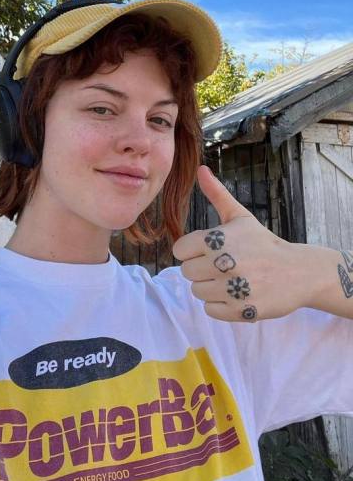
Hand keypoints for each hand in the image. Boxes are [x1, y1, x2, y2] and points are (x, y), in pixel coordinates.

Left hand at [172, 165, 310, 322]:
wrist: (299, 271)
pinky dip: (220, 305)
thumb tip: (201, 169)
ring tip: (230, 280)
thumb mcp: (239, 216)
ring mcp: (234, 288)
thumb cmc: (262, 242)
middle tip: (222, 266)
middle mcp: (224, 263)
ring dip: (210, 288)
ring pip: (197, 292)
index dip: (192, 251)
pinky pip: (211, 310)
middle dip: (201, 270)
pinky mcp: (242, 310)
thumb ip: (217, 194)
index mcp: (217, 239)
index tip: (209, 251)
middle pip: (187, 273)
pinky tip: (236, 294)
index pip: (180, 250)